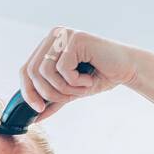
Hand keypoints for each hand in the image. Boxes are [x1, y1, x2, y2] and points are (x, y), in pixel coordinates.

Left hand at [16, 26, 150, 121]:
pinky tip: (90, 78)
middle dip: (49, 92)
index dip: (28, 91)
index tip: (38, 109)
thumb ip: (53, 101)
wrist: (127, 69)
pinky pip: (63, 69)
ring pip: (46, 71)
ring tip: (82, 87)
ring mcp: (63, 35)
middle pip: (33, 71)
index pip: (26, 69)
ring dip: (65, 87)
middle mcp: (54, 36)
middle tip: (68, 98)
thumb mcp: (71, 91)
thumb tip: (34, 118)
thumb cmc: (100, 77)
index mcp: (49, 46)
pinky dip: (76, 81)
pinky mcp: (75, 38)